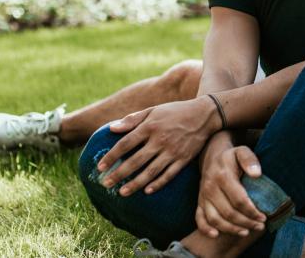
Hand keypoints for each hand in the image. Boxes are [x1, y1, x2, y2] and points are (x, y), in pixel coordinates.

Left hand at [97, 97, 219, 195]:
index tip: (99, 167)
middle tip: (105, 184)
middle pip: (135, 161)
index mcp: (150, 127)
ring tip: (122, 193)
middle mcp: (160, 140)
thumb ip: (132, 120)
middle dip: (118, 174)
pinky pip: (169, 174)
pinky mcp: (184, 159)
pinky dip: (158, 183)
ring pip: (150, 171)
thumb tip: (111, 128)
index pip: (125, 144)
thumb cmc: (175, 111)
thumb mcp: (153, 111)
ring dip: (135, 183)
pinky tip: (147, 191)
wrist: (205, 114)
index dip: (111, 156)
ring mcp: (173, 151)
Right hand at [196, 136, 267, 237]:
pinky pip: (199, 218)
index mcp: (223, 176)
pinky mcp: (199, 202)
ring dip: (231, 229)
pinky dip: (205, 229)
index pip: (239, 200)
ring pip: (215, 219)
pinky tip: (216, 235)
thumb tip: (257, 174)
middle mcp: (210, 188)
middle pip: (228, 212)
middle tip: (260, 226)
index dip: (252, 211)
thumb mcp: (242, 151)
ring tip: (246, 232)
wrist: (212, 156)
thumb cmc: (232, 156)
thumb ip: (250, 160)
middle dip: (246, 222)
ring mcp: (203, 196)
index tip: (263, 217)